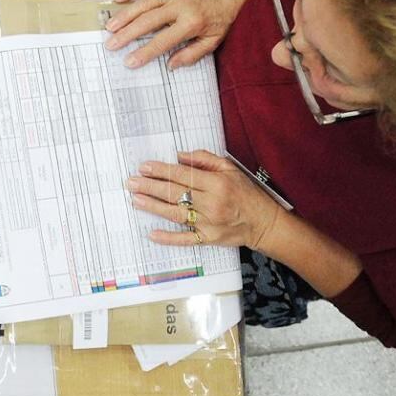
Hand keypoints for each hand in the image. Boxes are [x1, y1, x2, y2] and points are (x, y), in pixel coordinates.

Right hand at [104, 0, 241, 68]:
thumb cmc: (221, 14)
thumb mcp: (214, 39)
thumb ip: (192, 54)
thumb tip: (171, 65)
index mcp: (192, 22)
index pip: (163, 41)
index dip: (145, 52)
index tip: (129, 61)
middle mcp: (180, 6)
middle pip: (148, 21)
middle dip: (127, 34)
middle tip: (111, 45)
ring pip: (144, 3)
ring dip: (125, 15)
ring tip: (110, 27)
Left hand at [126, 150, 283, 249]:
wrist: (264, 222)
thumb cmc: (246, 193)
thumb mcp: (231, 169)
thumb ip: (205, 160)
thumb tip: (179, 156)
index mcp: (217, 183)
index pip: (183, 175)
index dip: (162, 170)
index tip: (144, 167)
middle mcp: (212, 203)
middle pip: (175, 193)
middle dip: (150, 187)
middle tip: (131, 182)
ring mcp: (209, 223)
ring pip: (175, 214)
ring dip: (153, 207)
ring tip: (136, 199)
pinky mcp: (209, 238)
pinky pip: (185, 239)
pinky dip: (168, 238)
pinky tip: (152, 234)